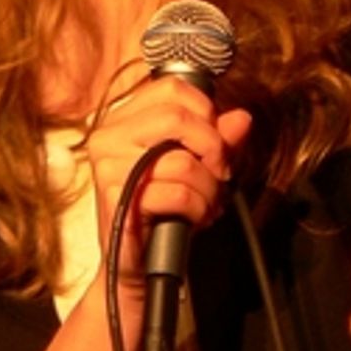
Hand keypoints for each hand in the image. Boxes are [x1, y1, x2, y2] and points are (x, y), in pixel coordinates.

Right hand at [83, 76, 250, 276]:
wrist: (137, 262)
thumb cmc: (162, 209)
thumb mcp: (195, 168)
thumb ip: (217, 140)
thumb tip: (242, 118)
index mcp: (122, 120)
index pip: (170, 88)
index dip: (204, 112)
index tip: (213, 142)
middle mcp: (108, 137)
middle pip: (177, 117)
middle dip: (213, 149)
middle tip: (219, 173)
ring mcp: (108, 166)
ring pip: (182, 161)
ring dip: (208, 188)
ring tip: (204, 203)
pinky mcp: (117, 197)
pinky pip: (176, 192)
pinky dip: (197, 208)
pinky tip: (192, 218)